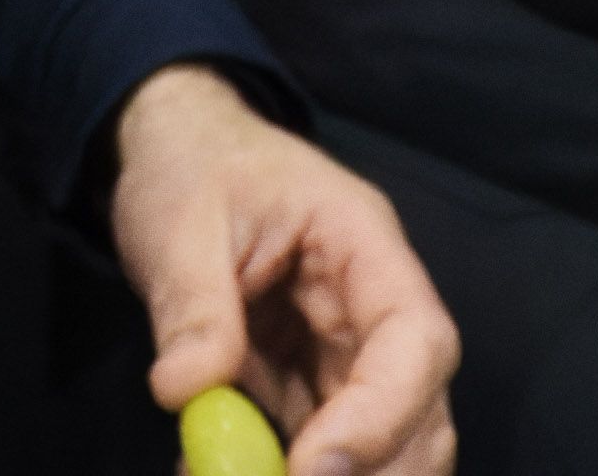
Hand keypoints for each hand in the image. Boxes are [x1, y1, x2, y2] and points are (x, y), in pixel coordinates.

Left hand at [111, 66, 457, 475]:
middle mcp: (372, 308)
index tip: (313, 468)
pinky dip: (276, 471)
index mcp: (364, 246)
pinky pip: (313, 446)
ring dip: (327, 475)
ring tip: (237, 474)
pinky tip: (217, 470)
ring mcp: (343, 353)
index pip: (416, 340)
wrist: (178, 153)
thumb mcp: (180, 223)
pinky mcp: (306, 385)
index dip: (382, 416)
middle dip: (373, 469)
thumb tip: (187, 392)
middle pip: (418, 410)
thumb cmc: (193, 167)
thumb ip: (192, 306)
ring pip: (377, 443)